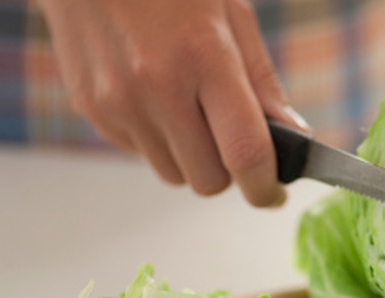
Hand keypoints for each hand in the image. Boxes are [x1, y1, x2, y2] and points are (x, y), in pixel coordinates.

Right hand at [37, 0, 309, 205]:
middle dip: (228, 169)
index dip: (265, 187)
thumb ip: (263, 83)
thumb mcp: (232, 14)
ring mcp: (117, 102)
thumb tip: (293, 136)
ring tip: (188, 106)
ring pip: (173, 174)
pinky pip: (141, 153)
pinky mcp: (92, 110)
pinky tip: (155, 96)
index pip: (244, 152)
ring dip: (191, 157)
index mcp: (204, 57)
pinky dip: (159, 140)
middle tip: (230, 135)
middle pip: (208, 180)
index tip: (273, 194)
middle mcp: (156, 87)